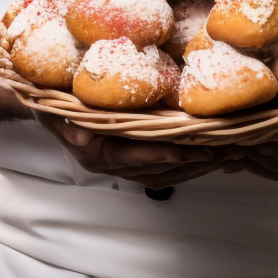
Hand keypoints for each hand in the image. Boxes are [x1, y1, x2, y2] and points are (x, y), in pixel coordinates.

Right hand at [36, 112, 242, 187]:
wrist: (49, 108)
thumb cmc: (55, 102)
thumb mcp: (55, 109)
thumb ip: (66, 122)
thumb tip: (80, 138)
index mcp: (96, 152)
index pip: (130, 157)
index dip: (156, 156)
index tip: (184, 152)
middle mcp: (112, 164)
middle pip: (157, 171)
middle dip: (191, 163)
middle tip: (223, 152)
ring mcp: (124, 165)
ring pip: (166, 174)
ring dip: (196, 166)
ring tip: (227, 154)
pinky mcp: (134, 161)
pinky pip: (165, 170)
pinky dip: (190, 164)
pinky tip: (212, 155)